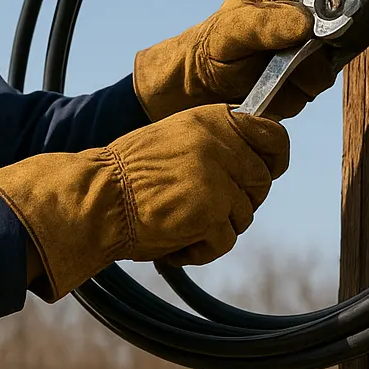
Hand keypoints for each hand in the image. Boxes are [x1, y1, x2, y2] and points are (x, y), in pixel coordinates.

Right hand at [0, 104, 288, 299]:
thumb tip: (255, 168)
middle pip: (261, 182)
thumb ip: (214, 145)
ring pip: (244, 215)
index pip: (272, 134)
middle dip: (238, 203)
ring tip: (179, 225)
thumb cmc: (125, 176)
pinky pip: (226, 241)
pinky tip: (174, 243)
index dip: (274, 160)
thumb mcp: (174, 140)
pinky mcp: (213, 210)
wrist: (94, 199)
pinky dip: (201, 251)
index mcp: (212, 118)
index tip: (266, 174)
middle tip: (204, 212)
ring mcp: (219, 175)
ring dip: (215, 229)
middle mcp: (220, 141)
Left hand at [133, 0, 339, 120]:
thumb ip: (267, 23)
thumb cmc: (214, 41)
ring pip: (327, 69)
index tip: (295, 39)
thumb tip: (307, 23)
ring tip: (266, 75)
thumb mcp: (233, 28)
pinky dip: (290, 95)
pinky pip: (313, 89)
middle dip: (304, 57)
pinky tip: (270, 86)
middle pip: (337, 36)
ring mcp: (313, 42)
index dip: (319, 21)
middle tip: (272, 61)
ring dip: (295, 80)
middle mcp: (307, 6)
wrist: (203, 79)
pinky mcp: (310, 71)